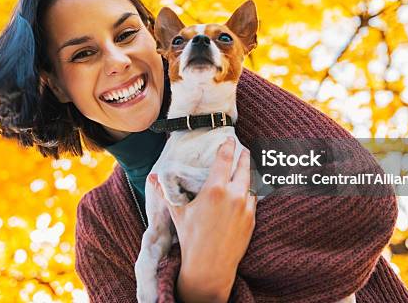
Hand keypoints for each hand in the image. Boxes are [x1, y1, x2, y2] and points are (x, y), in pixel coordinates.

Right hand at [148, 137, 255, 302]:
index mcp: (215, 189)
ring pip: (251, 183)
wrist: (210, 267)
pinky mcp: (252, 219)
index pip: (224, 160)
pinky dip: (252, 190)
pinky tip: (250, 188)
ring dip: (249, 173)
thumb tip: (152, 178)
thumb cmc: (191, 239)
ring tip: (247, 166)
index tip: (230, 139)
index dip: (228, 147)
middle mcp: (233, 195)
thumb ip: (166, 192)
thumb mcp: (178, 213)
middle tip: (243, 148)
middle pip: (243, 167)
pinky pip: (254, 199)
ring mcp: (245, 207)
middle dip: (244, 156)